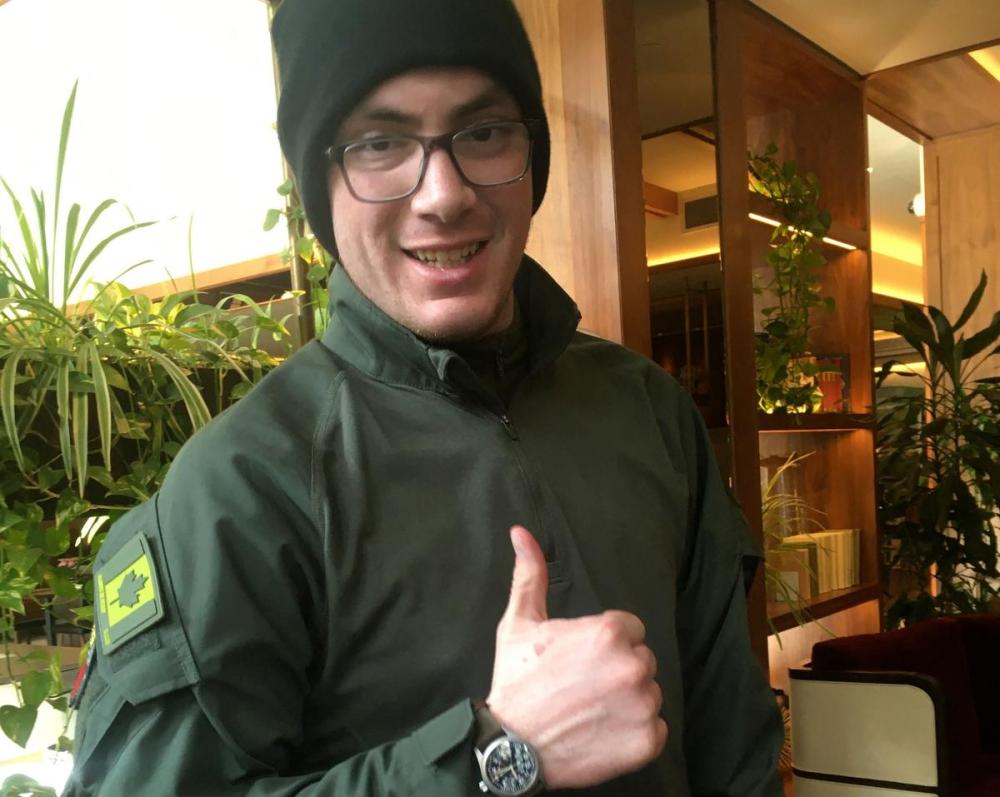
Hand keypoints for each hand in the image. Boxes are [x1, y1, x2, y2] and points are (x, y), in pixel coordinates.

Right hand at [486, 526, 667, 789]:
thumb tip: (521, 532)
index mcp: (608, 633)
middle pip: (640, 660)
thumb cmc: (516, 681)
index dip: (603, 644)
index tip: (579, 660)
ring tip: (590, 710)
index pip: (629, 630)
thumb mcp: (520, 623)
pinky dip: (634, 733)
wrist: (511, 746)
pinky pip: (655, 728)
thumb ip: (530, 575)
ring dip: (626, 701)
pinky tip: (602, 732)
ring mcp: (642, 707)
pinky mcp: (646, 742)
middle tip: (582, 686)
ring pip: (648, 693)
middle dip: (617, 671)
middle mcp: (632, 667)